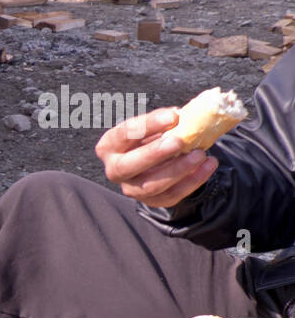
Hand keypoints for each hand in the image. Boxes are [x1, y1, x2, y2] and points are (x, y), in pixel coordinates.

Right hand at [96, 107, 217, 207]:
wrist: (160, 160)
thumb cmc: (153, 137)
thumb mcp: (154, 125)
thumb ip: (163, 120)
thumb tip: (180, 116)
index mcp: (110, 146)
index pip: (123, 135)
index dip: (148, 125)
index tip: (173, 116)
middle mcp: (114, 170)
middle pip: (128, 166)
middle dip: (154, 154)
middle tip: (179, 141)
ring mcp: (132, 188)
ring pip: (150, 186)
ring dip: (177, 170)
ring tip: (200, 154)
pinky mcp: (152, 201)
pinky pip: (171, 195)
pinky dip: (192, 181)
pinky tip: (208, 165)